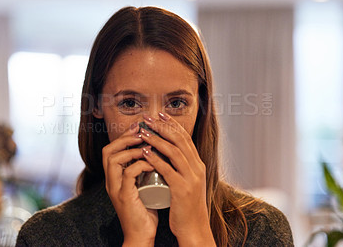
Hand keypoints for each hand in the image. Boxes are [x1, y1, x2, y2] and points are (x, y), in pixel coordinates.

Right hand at [102, 122, 157, 245]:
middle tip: (141, 131)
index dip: (124, 136)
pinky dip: (140, 164)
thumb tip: (156, 151)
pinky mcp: (123, 197)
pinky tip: (153, 163)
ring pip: (113, 159)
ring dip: (131, 149)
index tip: (139, 127)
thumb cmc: (146, 209)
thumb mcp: (143, 185)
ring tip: (148, 146)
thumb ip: (144, 170)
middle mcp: (112, 181)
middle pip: (108, 151)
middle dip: (124, 138)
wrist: (142, 234)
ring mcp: (115, 189)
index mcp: (115, 177)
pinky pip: (127, 174)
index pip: (112, 149)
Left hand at [140, 113, 215, 245]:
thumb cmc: (187, 206)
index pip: (185, 138)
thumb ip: (182, 168)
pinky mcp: (182, 189)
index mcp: (198, 164)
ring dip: (157, 139)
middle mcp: (197, 168)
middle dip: (163, 126)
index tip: (159, 115)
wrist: (194, 228)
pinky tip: (145, 152)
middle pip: (180, 140)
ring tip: (143, 132)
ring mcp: (191, 178)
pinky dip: (156, 159)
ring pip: (174, 151)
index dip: (172, 124)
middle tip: (148, 118)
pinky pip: (168, 169)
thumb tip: (167, 153)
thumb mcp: (188, 182)